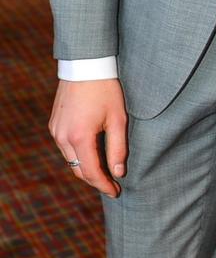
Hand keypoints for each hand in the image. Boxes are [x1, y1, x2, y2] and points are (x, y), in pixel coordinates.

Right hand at [49, 79, 127, 196]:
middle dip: (95, 179)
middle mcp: (63, 137)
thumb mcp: (118, 118)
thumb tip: (118, 172)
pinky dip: (77, 154)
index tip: (116, 192)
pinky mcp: (54, 124)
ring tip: (103, 170)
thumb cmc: (106, 90)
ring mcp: (56, 131)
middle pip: (78, 169)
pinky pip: (65, 147)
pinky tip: (90, 152)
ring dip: (85, 167)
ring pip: (70, 159)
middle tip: (112, 184)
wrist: (85, 65)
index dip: (104, 185)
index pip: (92, 173)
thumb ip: (118, 148)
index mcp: (80, 137)